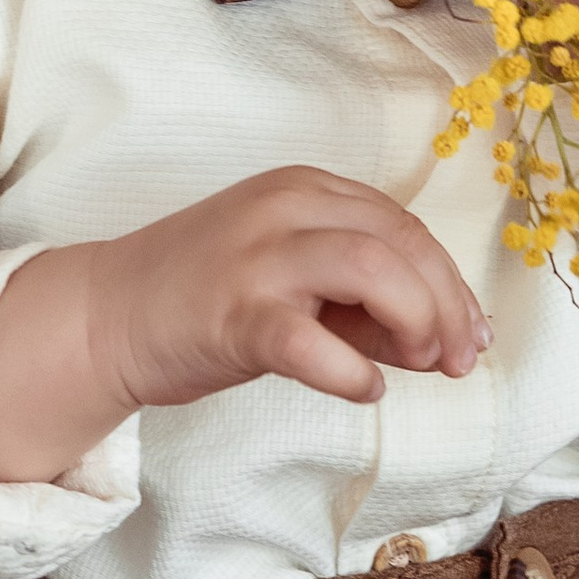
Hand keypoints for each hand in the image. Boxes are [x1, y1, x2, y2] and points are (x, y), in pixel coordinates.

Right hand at [0, 170, 489, 483]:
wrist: (106, 317)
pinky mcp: (234, 312)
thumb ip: (367, 304)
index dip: (451, 284)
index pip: (405, 227)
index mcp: (307, 189)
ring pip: (374, 270)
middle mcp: (286, 208)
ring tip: (421, 366)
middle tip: (460, 360)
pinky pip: (313, 342)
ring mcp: (259, 256)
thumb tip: (443, 342)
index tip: (472, 336)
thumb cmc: (206, 300)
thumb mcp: (296, 281)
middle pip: (403, 243)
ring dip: (418, 322)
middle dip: (447, 306)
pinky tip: (365, 389)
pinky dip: (352, 370)